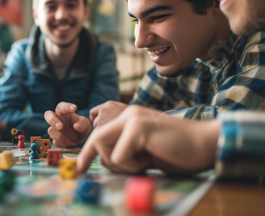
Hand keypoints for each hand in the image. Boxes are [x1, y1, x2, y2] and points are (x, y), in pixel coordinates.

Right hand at [45, 102, 91, 146]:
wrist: (80, 138)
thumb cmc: (82, 126)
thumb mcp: (86, 124)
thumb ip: (82, 124)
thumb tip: (76, 126)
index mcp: (64, 112)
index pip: (62, 106)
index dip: (67, 107)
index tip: (75, 108)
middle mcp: (57, 119)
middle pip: (48, 115)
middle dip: (53, 121)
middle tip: (60, 127)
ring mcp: (54, 129)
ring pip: (51, 131)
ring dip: (60, 136)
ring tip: (72, 141)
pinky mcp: (55, 139)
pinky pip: (55, 142)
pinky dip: (63, 144)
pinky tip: (71, 144)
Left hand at [77, 105, 219, 174]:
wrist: (207, 145)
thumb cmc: (179, 152)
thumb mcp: (145, 152)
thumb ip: (126, 153)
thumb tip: (104, 165)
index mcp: (129, 119)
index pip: (98, 135)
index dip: (86, 154)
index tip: (78, 171)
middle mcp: (128, 115)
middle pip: (95, 139)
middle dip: (98, 160)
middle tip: (128, 170)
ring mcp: (132, 118)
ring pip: (103, 146)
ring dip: (120, 164)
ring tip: (143, 162)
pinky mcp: (139, 127)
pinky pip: (119, 155)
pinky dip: (131, 165)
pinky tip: (150, 159)